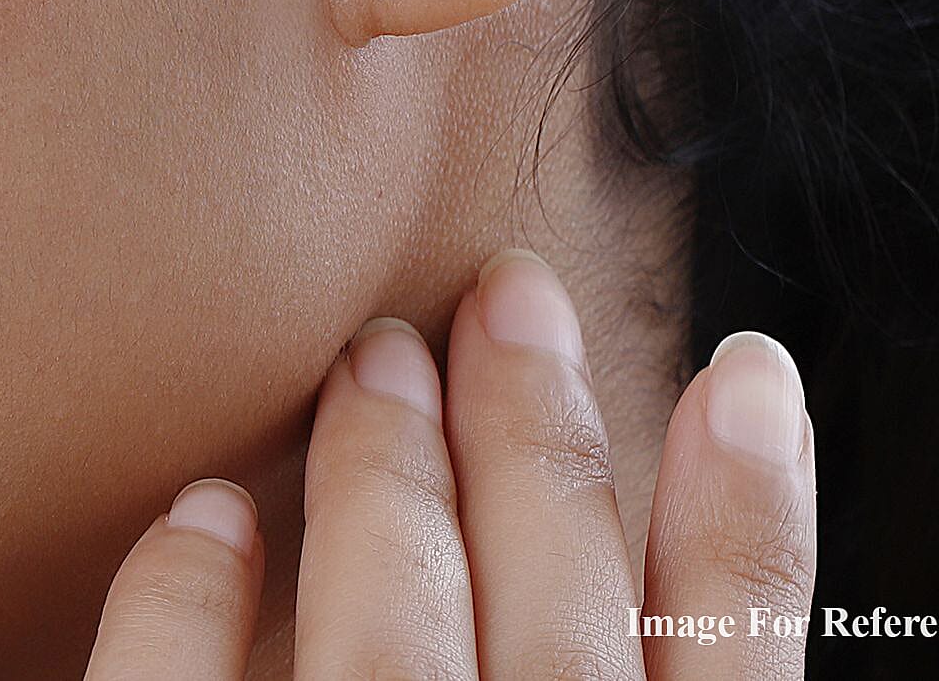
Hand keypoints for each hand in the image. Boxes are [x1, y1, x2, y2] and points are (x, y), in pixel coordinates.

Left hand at [81, 248, 816, 677]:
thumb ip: (644, 666)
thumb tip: (704, 507)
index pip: (732, 669)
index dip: (752, 516)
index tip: (744, 373)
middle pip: (557, 619)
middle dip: (539, 436)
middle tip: (510, 296)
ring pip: (391, 636)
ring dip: (386, 477)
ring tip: (379, 359)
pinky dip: (187, 608)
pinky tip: (198, 517)